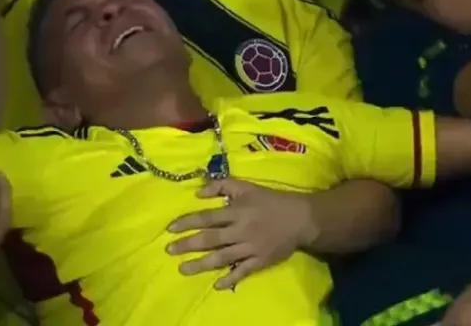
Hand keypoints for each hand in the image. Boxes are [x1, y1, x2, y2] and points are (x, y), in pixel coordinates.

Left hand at [166, 179, 309, 289]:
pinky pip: (242, 272)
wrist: (301, 218)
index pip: (207, 218)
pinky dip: (230, 279)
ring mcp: (250, 248)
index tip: (171, 229)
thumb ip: (222, 186)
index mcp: (237, 211)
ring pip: (222, 257)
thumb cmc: (270, 200)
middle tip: (170, 250)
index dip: (188, 222)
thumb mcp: (246, 186)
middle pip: (210, 239)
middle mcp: (241, 230)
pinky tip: (216, 285)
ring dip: (201, 264)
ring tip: (183, 269)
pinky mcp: (260, 261)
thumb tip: (198, 192)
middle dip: (188, 245)